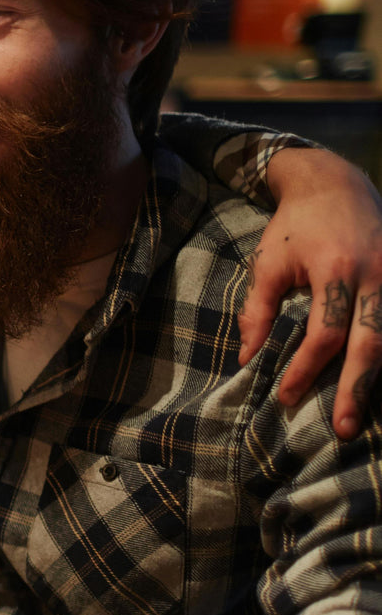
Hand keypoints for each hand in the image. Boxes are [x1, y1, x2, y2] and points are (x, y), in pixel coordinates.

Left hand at [241, 147, 381, 437]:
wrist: (336, 183)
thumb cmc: (295, 226)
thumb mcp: (268, 263)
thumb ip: (258, 311)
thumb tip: (246, 358)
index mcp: (336, 270)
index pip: (325, 334)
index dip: (306, 369)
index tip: (286, 397)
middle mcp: (376, 276)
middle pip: (371, 344)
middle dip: (357, 389)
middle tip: (345, 430)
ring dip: (378, 378)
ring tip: (363, 415)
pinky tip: (378, 382)